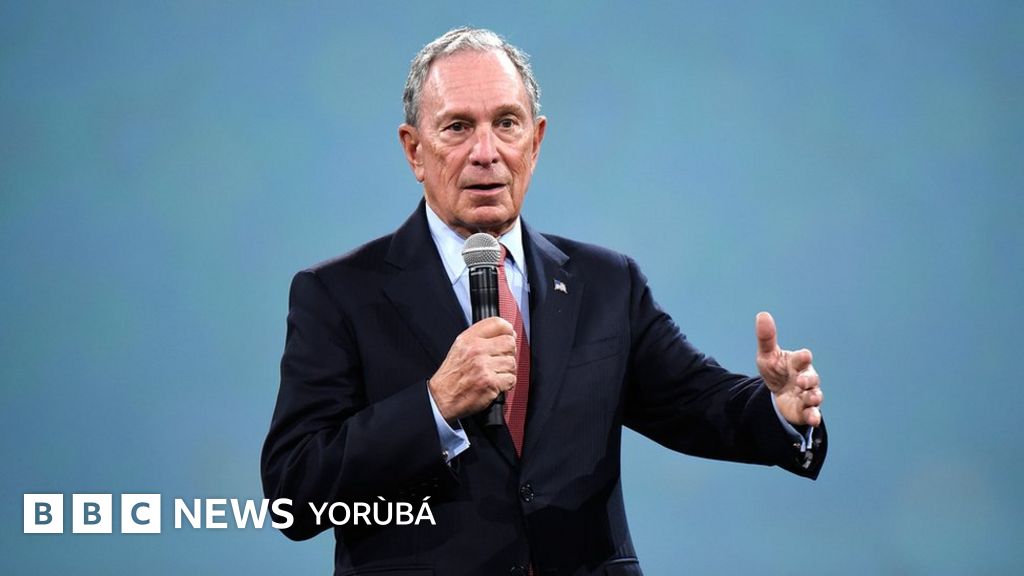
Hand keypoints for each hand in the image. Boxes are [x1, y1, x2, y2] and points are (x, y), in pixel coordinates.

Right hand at [429, 317, 517, 420]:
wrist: (442, 398)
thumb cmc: (451, 376)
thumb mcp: (460, 348)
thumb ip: (480, 338)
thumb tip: (506, 334)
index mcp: (469, 338)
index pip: (498, 323)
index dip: (508, 330)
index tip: (509, 337)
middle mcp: (476, 349)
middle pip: (509, 343)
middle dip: (509, 353)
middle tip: (500, 361)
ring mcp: (483, 366)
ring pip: (512, 362)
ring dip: (507, 371)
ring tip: (495, 374)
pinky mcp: (490, 382)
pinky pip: (511, 379)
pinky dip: (507, 384)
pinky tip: (496, 384)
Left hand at [755, 311, 822, 426]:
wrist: (777, 394)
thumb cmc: (776, 370)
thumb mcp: (767, 356)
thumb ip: (766, 338)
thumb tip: (762, 314)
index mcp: (797, 363)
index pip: (802, 358)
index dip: (803, 357)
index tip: (804, 355)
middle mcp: (806, 378)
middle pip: (811, 378)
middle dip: (808, 379)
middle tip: (801, 381)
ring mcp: (807, 394)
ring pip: (814, 396)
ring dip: (813, 397)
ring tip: (810, 398)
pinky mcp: (805, 410)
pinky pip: (812, 413)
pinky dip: (814, 415)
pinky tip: (813, 417)